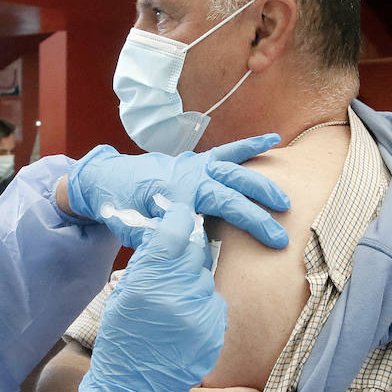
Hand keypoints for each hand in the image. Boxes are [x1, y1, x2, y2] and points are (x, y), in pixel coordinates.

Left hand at [64, 134, 289, 248]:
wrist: (108, 179)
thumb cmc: (121, 207)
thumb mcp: (136, 229)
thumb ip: (164, 238)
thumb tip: (193, 252)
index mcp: (178, 193)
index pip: (222, 210)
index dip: (250, 226)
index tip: (272, 243)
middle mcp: (190, 175)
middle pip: (233, 192)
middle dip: (259, 212)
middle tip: (282, 234)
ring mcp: (195, 164)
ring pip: (235, 170)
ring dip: (261, 184)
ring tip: (284, 199)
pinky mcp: (197, 160)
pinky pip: (227, 151)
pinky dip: (249, 145)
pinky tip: (272, 138)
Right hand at [78, 204, 224, 391]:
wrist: (135, 386)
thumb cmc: (123, 337)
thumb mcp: (124, 292)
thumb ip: (148, 261)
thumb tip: (167, 229)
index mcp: (149, 276)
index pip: (176, 226)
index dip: (177, 219)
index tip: (176, 218)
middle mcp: (178, 289)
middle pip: (196, 248)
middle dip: (186, 250)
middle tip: (172, 264)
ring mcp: (200, 310)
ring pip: (205, 276)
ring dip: (193, 281)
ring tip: (173, 303)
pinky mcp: (215, 328)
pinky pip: (214, 301)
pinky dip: (202, 305)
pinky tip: (184, 321)